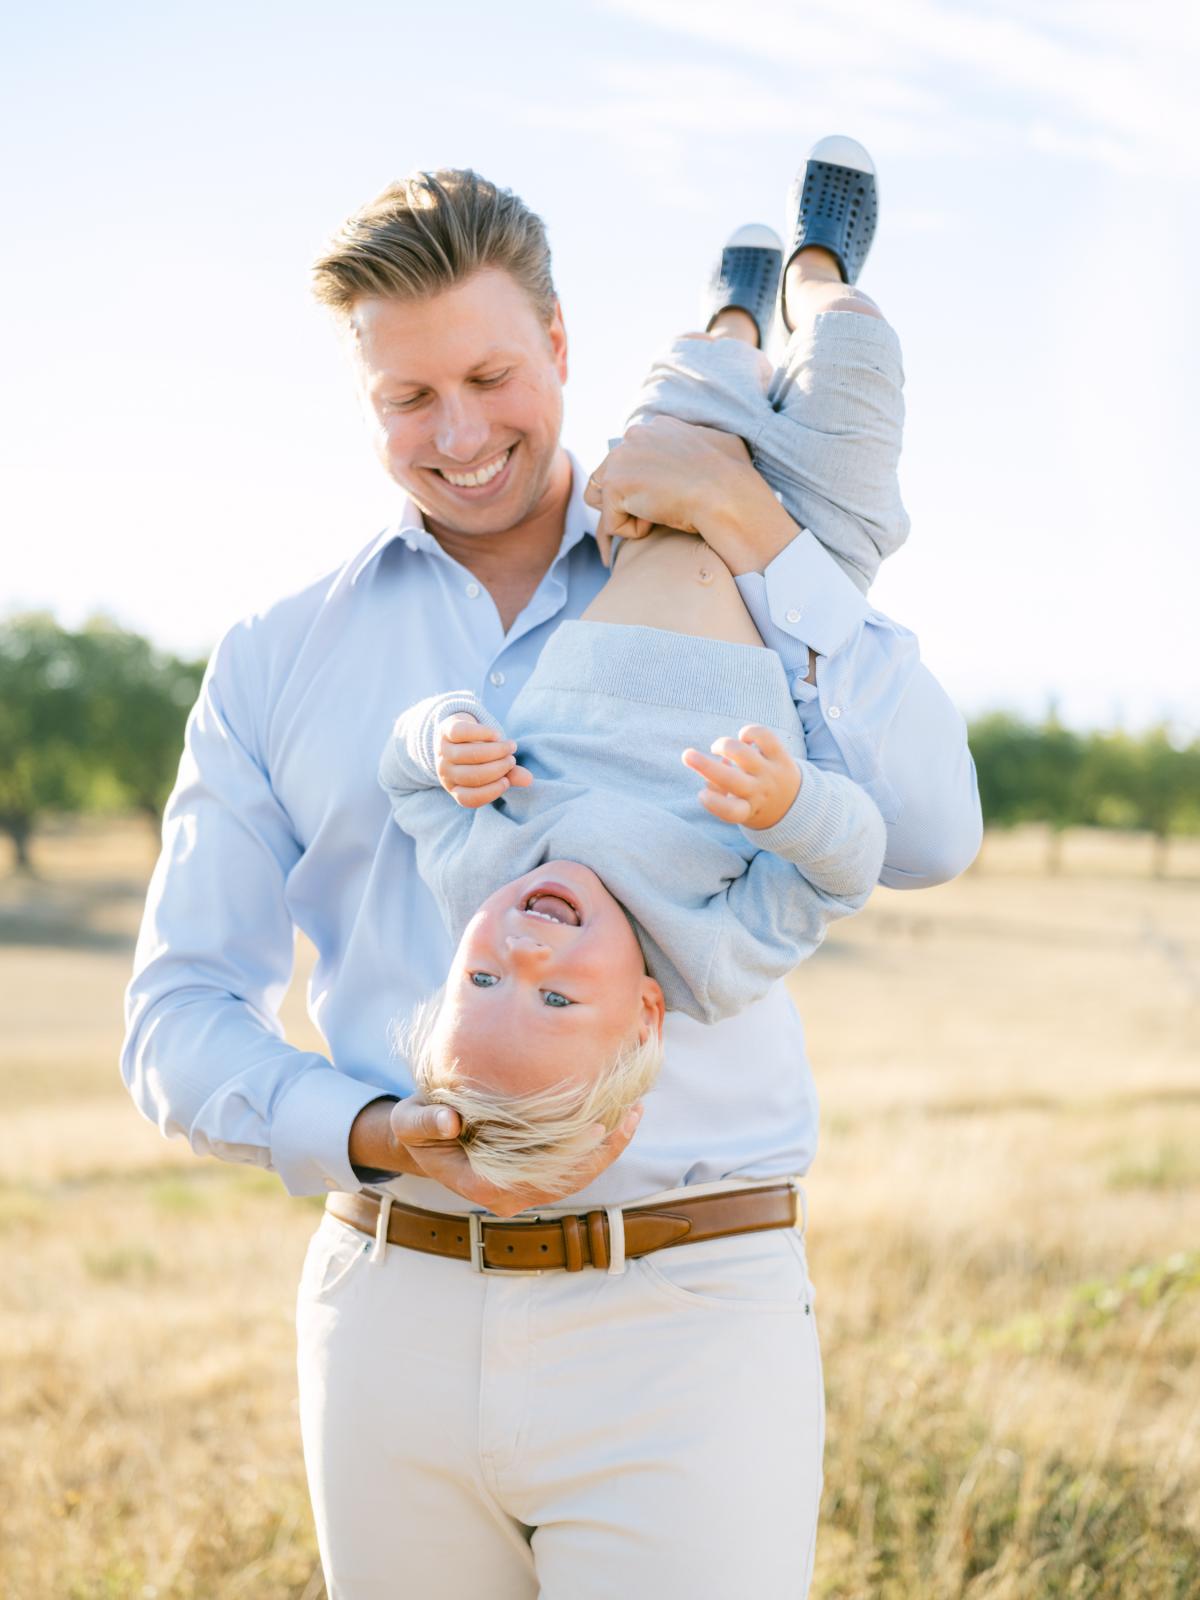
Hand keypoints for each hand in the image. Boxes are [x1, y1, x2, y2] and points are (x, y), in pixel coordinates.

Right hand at [403, 1102, 646, 1218]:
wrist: (425, 1137)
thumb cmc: (419, 1127)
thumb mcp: (410, 1122)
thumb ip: (425, 1122)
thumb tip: (449, 1120)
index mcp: (482, 1185)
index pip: (538, 1175)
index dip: (571, 1154)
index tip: (598, 1126)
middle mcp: (509, 1195)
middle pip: (568, 1180)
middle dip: (604, 1151)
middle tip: (632, 1114)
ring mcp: (525, 1189)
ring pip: (577, 1176)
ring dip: (608, 1149)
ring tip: (635, 1112)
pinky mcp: (536, 1175)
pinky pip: (574, 1167)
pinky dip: (598, 1146)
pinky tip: (619, 1117)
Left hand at [435, 713, 531, 807]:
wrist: (458, 730)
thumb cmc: (479, 756)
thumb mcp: (494, 769)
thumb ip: (509, 775)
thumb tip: (529, 780)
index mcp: (454, 787)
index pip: (468, 798)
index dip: (489, 792)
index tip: (506, 781)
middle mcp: (444, 771)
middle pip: (469, 775)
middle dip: (496, 769)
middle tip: (512, 761)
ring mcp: (442, 750)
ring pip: (467, 754)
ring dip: (494, 751)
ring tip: (511, 747)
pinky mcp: (445, 730)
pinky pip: (462, 733)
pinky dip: (482, 733)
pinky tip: (496, 735)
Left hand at [583, 417, 750, 566]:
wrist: (726, 495)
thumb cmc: (733, 476)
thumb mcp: (720, 443)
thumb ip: (699, 440)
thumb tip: (702, 441)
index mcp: (658, 426)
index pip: (631, 457)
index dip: (644, 483)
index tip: (667, 496)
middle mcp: (635, 434)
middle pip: (610, 474)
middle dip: (628, 498)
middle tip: (661, 509)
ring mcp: (620, 457)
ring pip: (601, 497)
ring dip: (627, 513)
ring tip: (659, 515)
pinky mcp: (614, 484)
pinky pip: (611, 522)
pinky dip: (634, 531)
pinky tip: (658, 522)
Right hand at [682, 724, 801, 829]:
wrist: (796, 805)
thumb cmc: (753, 804)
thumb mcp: (737, 808)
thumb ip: (718, 793)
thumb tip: (709, 772)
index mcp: (747, 811)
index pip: (730, 811)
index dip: (713, 803)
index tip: (701, 795)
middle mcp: (759, 792)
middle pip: (731, 779)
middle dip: (705, 766)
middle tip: (686, 755)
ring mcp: (771, 773)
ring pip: (743, 753)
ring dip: (723, 746)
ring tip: (717, 748)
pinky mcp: (781, 756)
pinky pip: (764, 736)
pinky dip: (748, 732)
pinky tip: (743, 739)